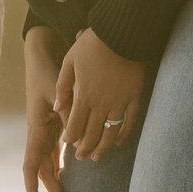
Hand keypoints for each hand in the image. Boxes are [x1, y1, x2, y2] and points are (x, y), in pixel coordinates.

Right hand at [22, 27, 71, 191]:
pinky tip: (69, 176)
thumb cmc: (48, 73)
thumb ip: (68, 113)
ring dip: (57, 182)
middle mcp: (39, 134)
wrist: (43, 58)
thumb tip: (75, 139)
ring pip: (50, 163)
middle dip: (53, 191)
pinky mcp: (53, 126)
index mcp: (36, 129)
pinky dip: (62, 166)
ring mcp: (46, 132)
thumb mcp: (57, 91)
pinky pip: (56, 152)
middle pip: (44, 170)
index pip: (31, 164)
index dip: (32, 185)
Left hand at [55, 30, 146, 162]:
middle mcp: (101, 104)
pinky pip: (130, 121)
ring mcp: (119, 102)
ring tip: (98, 156)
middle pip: (92, 134)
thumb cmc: (92, 45)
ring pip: (110, 133)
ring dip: (103, 147)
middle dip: (85, 149)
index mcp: (83, 96)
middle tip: (82, 157)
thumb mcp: (69, 62)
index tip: (69, 144)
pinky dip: (124, 134)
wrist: (121, 34)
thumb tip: (57, 108)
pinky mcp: (134, 97)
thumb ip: (62, 87)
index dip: (72, 139)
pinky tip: (119, 142)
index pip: (75, 126)